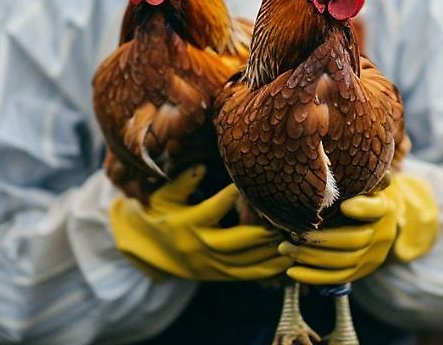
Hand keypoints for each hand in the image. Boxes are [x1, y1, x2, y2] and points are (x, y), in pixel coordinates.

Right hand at [109, 165, 291, 281]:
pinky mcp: (218, 275)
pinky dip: (267, 269)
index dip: (233, 196)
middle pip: (236, 241)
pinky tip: (286, 260)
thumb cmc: (161, 215)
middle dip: (263, 231)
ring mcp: (210, 264)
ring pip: (245, 262)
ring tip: (293, 240)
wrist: (149, 251)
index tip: (252, 183)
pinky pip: (246, 275)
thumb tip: (202, 167)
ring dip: (270, 252)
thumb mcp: (164, 196)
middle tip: (286, 219)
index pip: (214, 208)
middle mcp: (200, 245)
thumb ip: (183, 182)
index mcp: (187, 222)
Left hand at [279, 172, 438, 284]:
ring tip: (285, 248)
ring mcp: (373, 255)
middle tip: (293, 233)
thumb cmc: (361, 193)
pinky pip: (337, 279)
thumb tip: (345, 136)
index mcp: (384, 206)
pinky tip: (291, 271)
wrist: (381, 221)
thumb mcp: (364, 180)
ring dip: (312, 257)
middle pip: (353, 240)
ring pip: (343, 261)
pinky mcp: (362, 271)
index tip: (345, 205)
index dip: (363, 207)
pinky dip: (313, 277)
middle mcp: (382, 233)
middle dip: (321, 239)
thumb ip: (356, 170)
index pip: (376, 207)